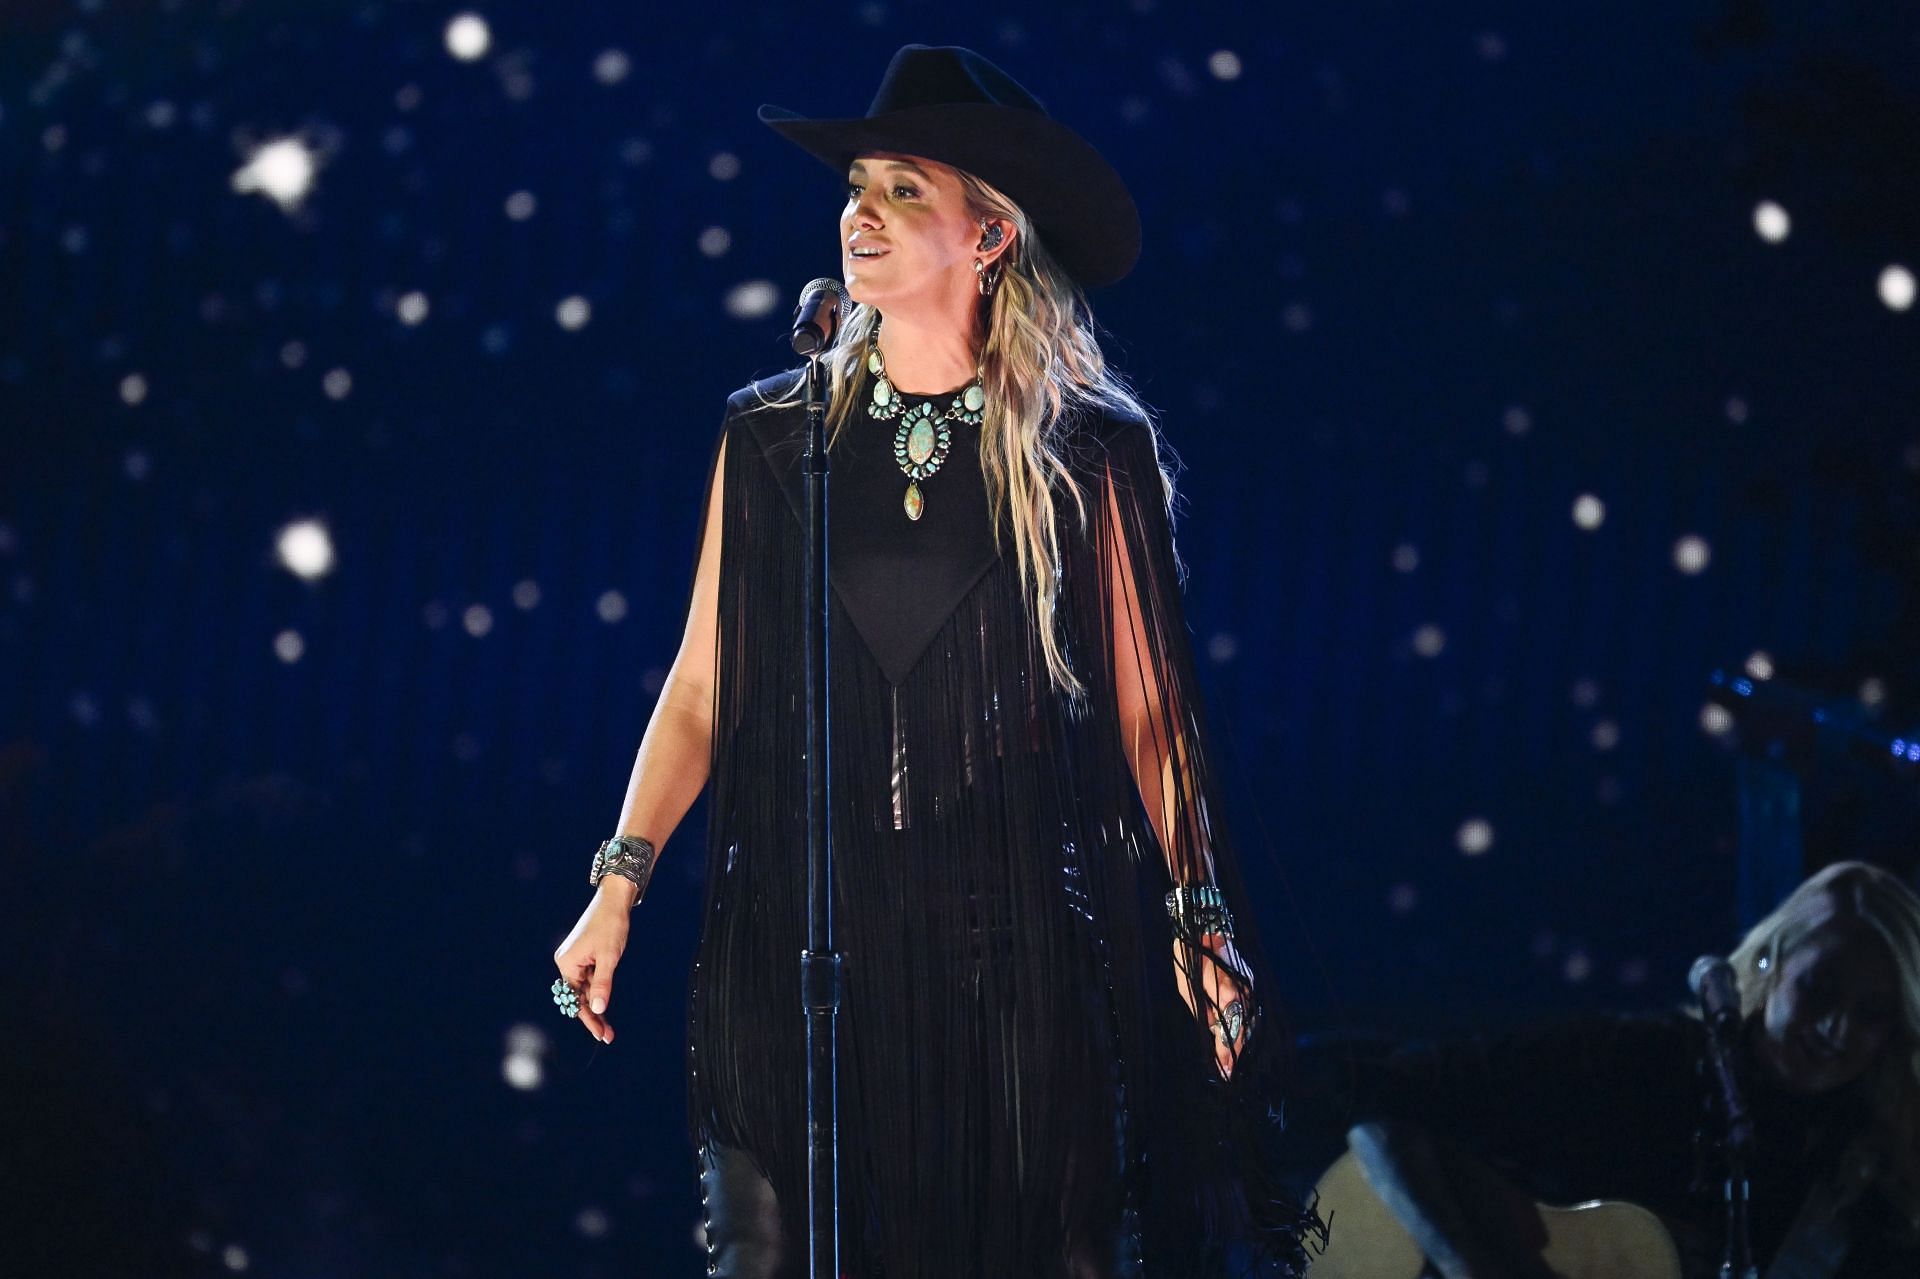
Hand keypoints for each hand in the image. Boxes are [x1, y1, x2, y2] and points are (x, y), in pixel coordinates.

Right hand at [552, 887, 632, 1044]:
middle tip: (606, 1035)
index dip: (588, 1018)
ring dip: (596, 1005)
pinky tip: (604, 1003)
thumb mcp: (609, 958)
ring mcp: (574, 959)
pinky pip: (588, 979)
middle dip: (592, 1015)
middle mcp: (566, 962)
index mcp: (567, 963)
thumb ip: (603, 984)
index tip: (600, 1034)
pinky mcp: (583, 956)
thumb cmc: (611, 925)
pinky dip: (597, 991)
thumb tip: (598, 1008)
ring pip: (584, 989)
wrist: (614, 901)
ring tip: (608, 1026)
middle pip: (578, 996)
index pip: (575, 999)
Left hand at [1171, 934, 1254, 1079]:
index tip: (1225, 1070)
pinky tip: (1237, 1039)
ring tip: (1231, 1063)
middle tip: (1228, 1073)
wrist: (1204, 925)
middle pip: (1242, 1026)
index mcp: (1225, 990)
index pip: (1230, 1027)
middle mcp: (1241, 989)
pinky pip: (1247, 1009)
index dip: (1228, 1050)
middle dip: (1236, 1050)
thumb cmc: (1190, 955)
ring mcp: (1247, 985)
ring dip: (1241, 1041)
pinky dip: (1243, 1025)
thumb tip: (1211, 1030)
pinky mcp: (1247, 982)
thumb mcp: (1187, 984)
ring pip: (1247, 1019)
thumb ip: (1202, 1008)